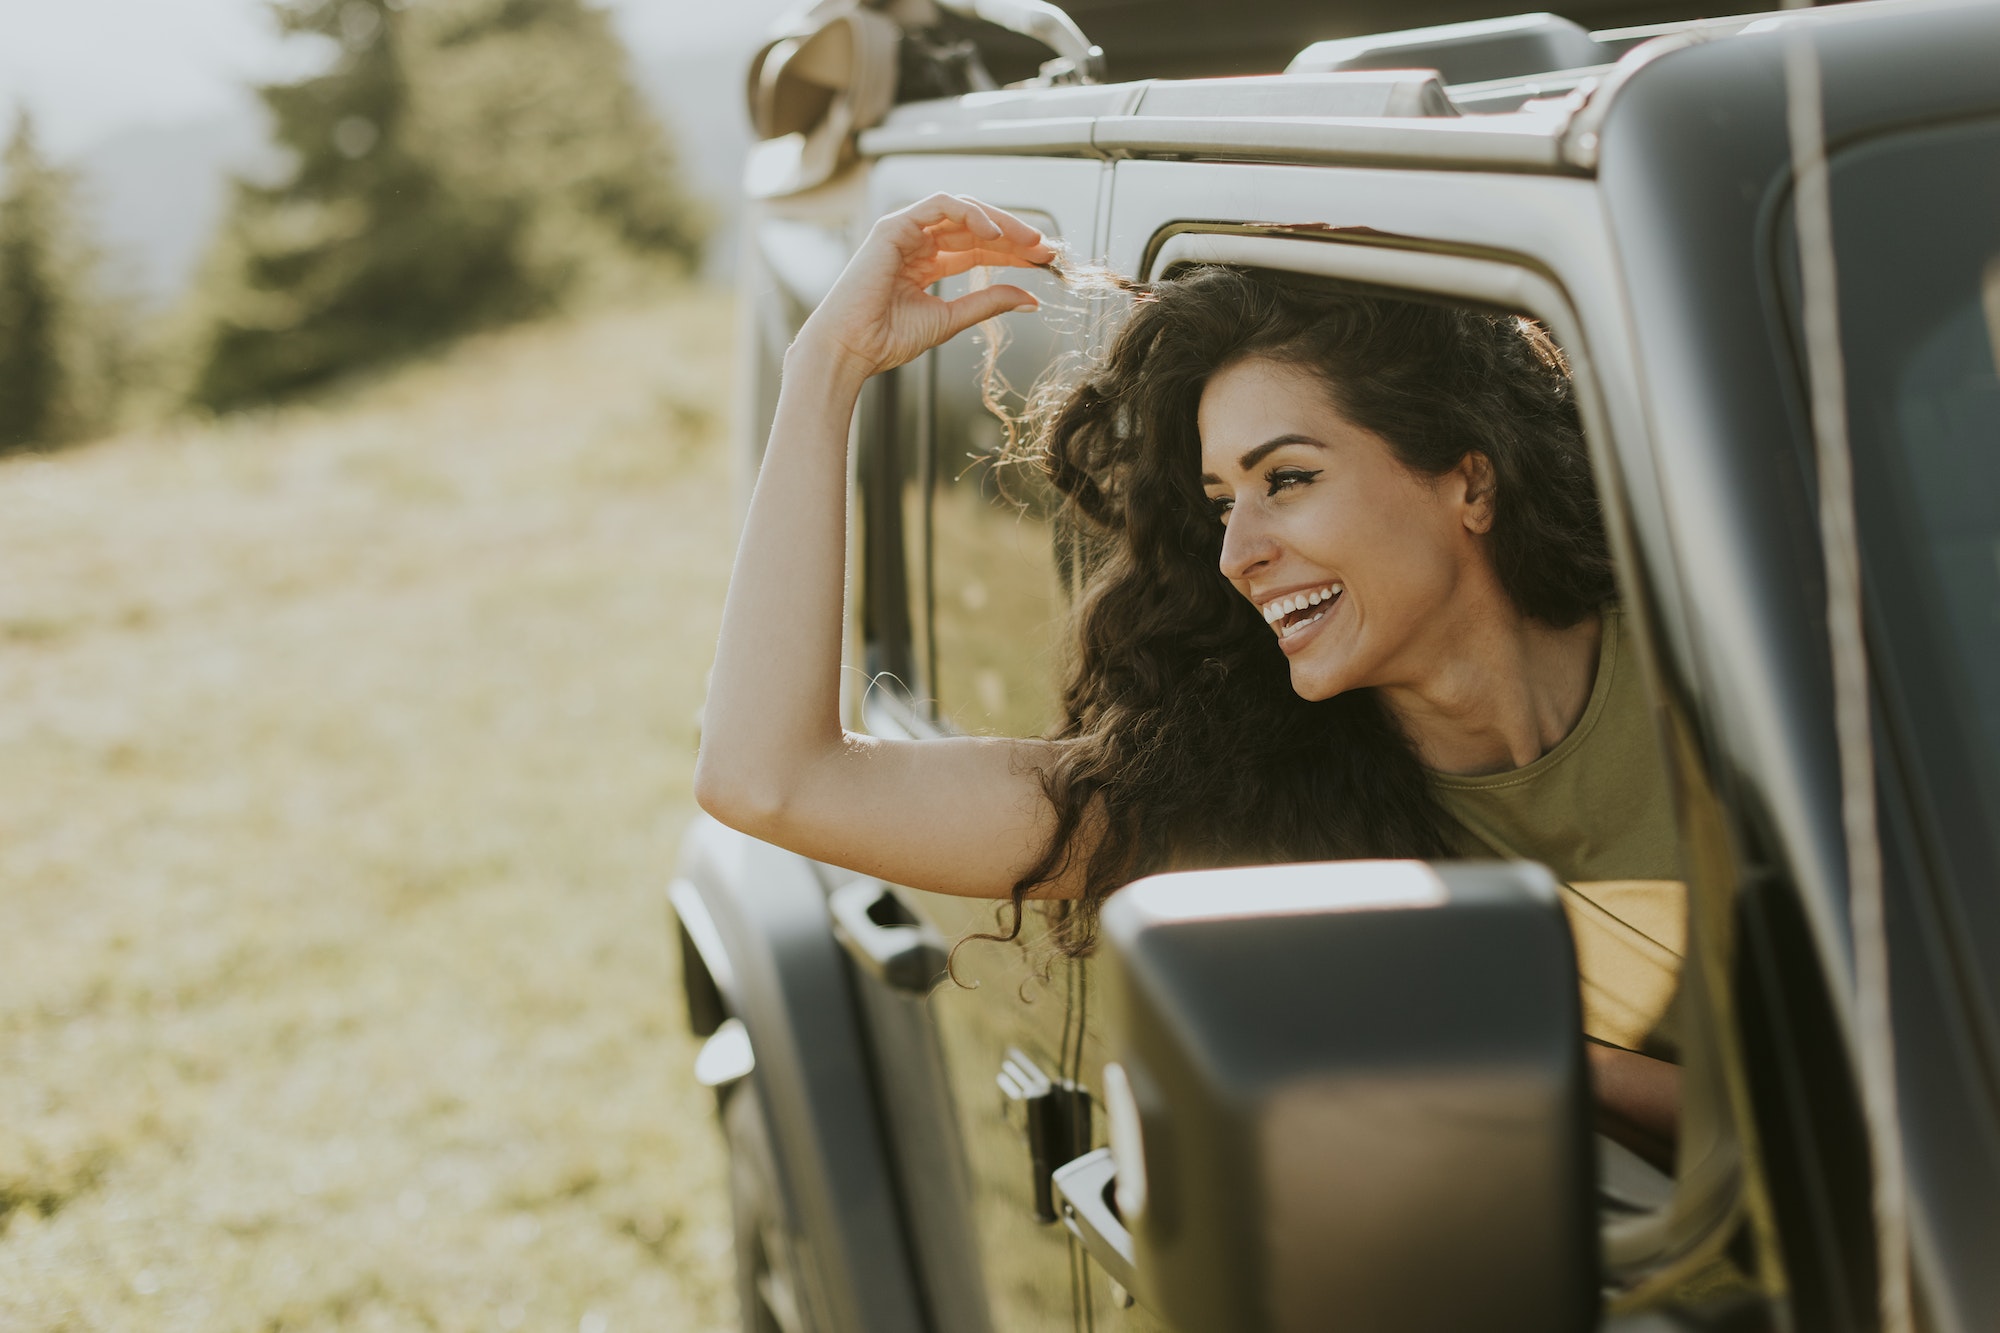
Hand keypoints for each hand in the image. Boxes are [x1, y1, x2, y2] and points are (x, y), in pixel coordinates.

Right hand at [792, 193, 1055, 383]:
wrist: (851, 349)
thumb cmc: (886, 339)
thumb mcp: (951, 319)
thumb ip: (988, 303)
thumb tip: (1029, 298)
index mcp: (926, 262)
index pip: (978, 248)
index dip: (1013, 252)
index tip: (1044, 261)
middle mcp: (917, 242)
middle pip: (975, 227)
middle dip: (1014, 235)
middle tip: (1046, 248)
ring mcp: (905, 231)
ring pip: (963, 211)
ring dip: (1000, 222)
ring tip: (1029, 241)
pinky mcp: (895, 225)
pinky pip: (941, 205)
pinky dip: (970, 214)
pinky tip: (995, 234)